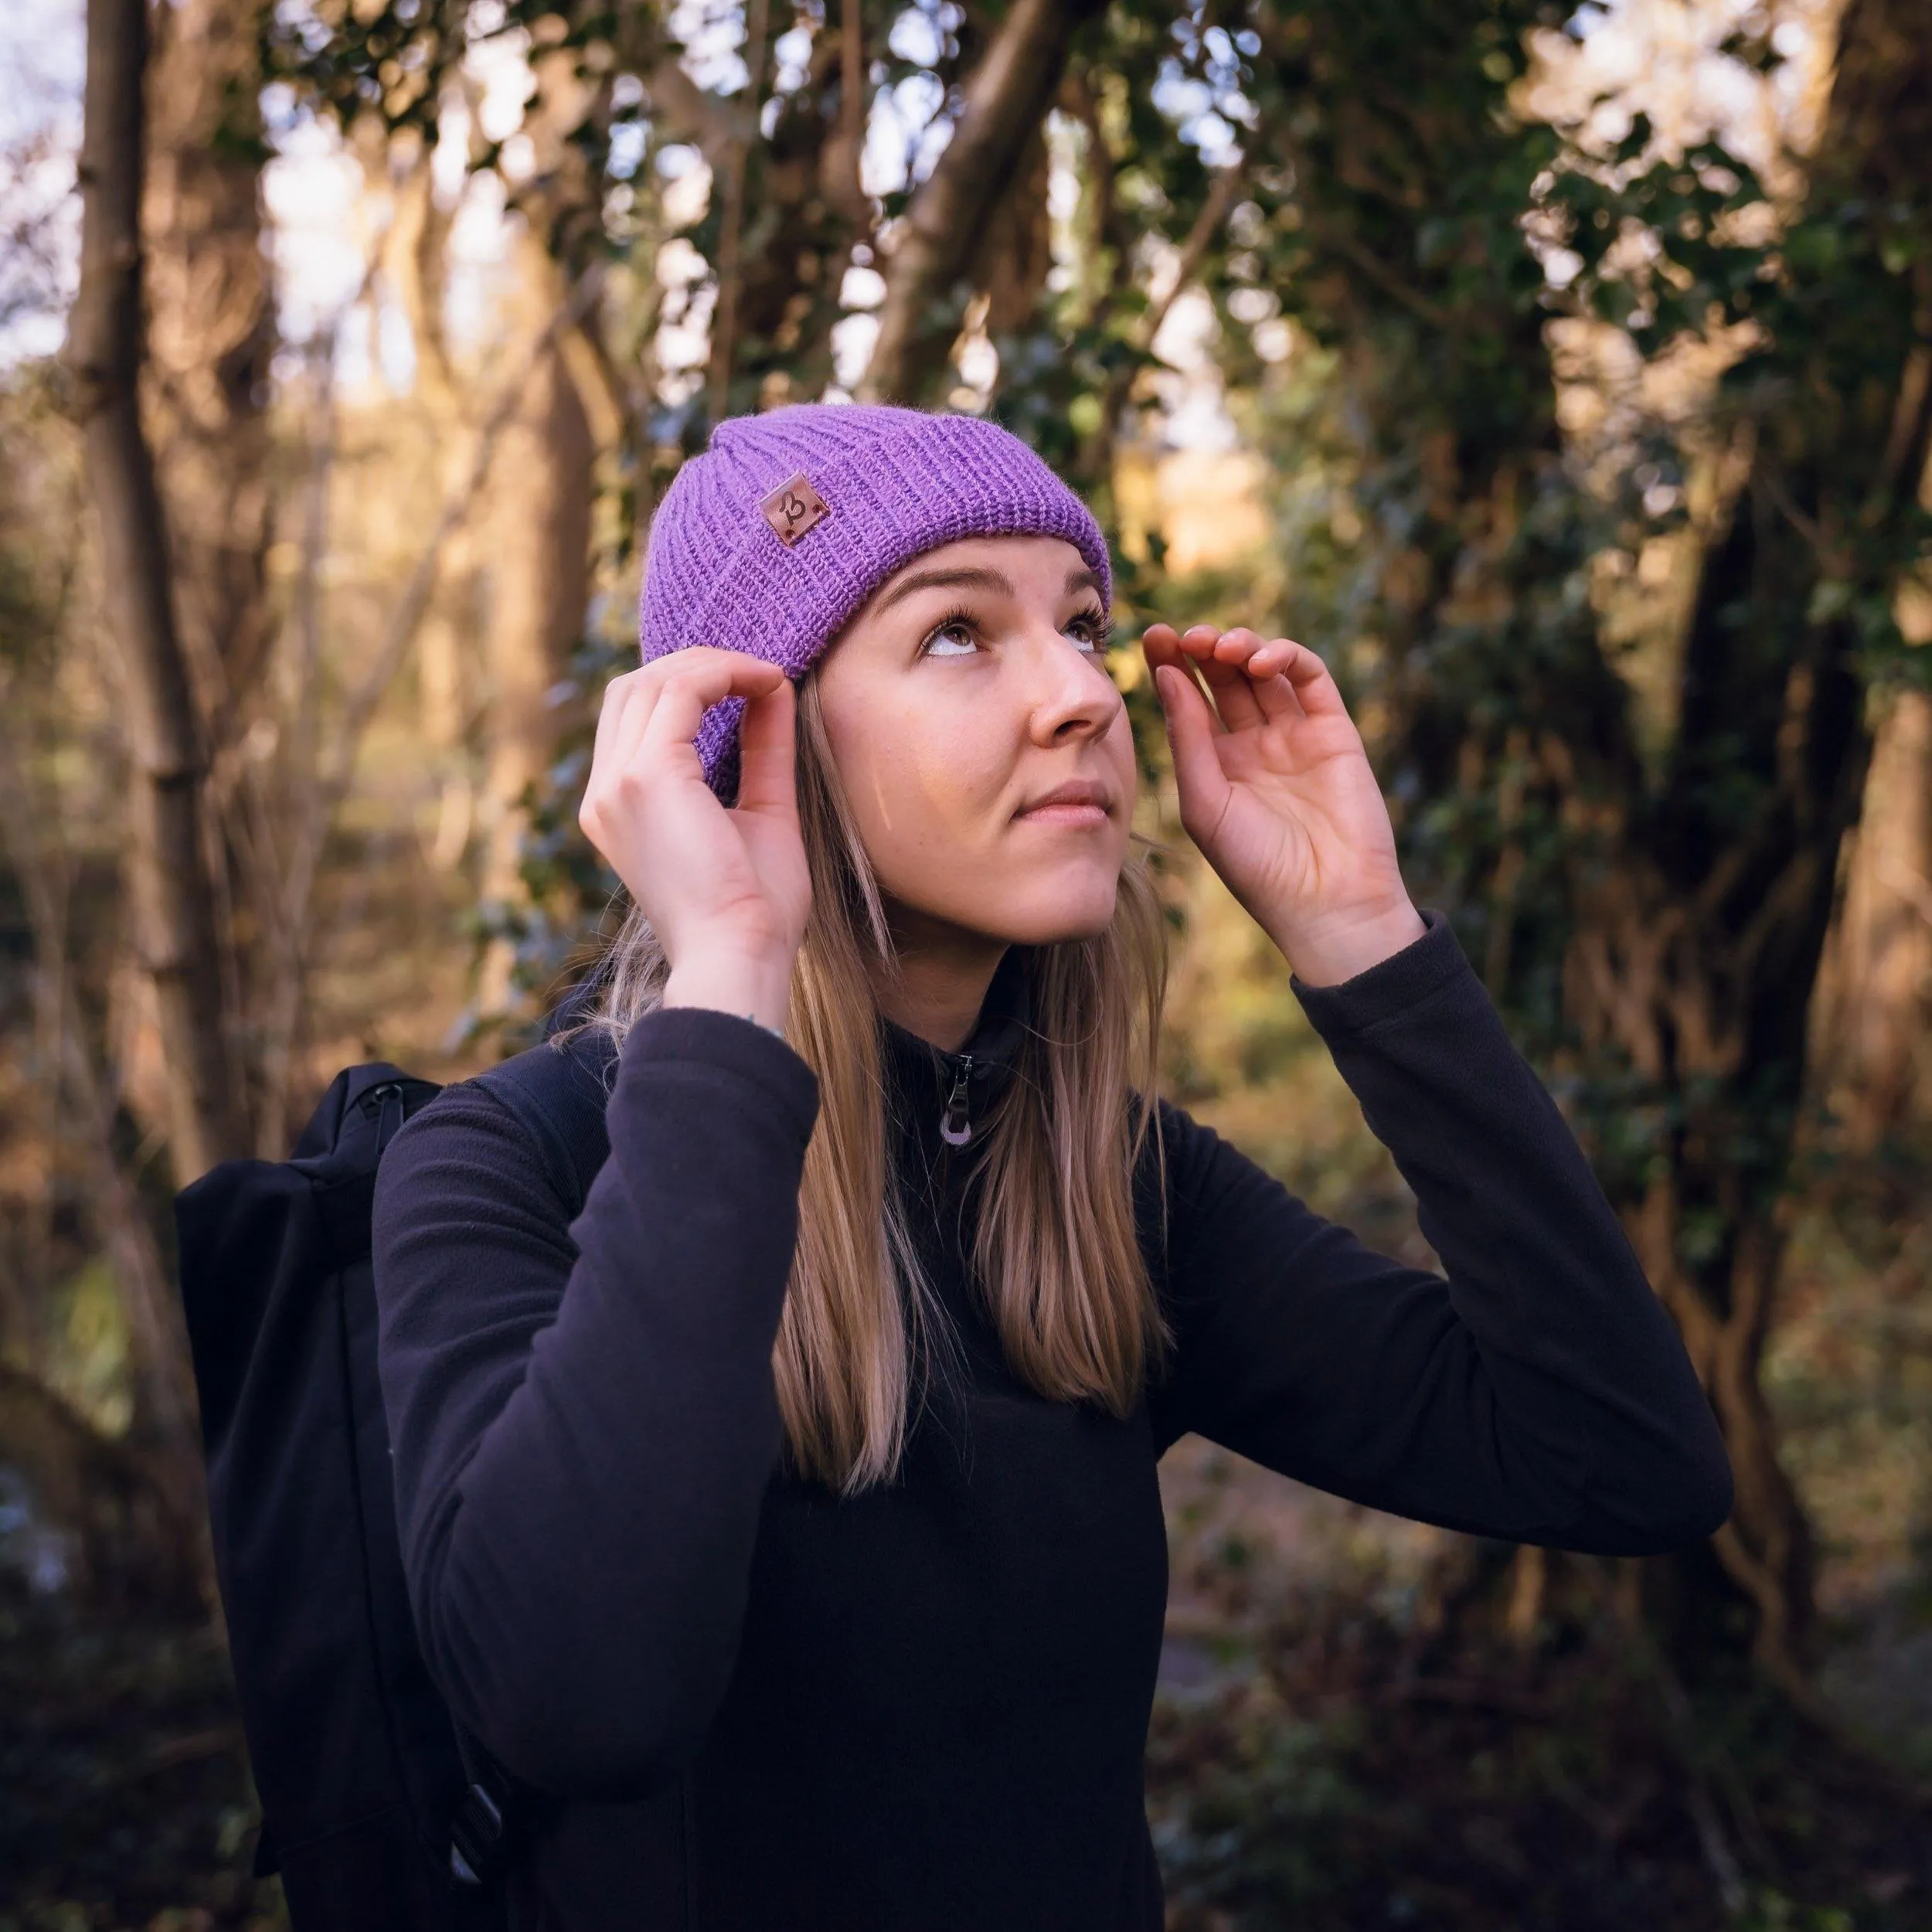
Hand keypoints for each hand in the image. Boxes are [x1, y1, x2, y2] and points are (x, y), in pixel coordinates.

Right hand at [580, 649, 809, 1031]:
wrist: (740, 958)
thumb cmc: (754, 910)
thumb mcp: (759, 813)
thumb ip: (761, 752)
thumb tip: (774, 691)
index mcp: (619, 810)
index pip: (636, 720)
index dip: (692, 688)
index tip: (755, 689)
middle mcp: (605, 794)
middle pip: (634, 689)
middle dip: (697, 668)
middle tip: (759, 675)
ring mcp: (618, 783)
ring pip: (652, 680)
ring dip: (715, 665)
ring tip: (767, 675)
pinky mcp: (647, 776)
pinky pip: (682, 691)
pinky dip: (726, 675)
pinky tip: (767, 683)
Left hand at [1142, 624, 1424, 986]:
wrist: (1325, 901)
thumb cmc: (1256, 866)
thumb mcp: (1206, 803)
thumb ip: (1187, 738)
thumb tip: (1168, 674)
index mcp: (1215, 764)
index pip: (1189, 700)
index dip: (1171, 664)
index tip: (1151, 635)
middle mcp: (1253, 744)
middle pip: (1224, 677)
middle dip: (1203, 648)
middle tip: (1184, 636)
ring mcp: (1295, 735)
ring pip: (1265, 670)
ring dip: (1241, 646)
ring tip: (1221, 647)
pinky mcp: (1334, 730)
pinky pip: (1311, 679)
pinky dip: (1287, 657)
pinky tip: (1260, 660)